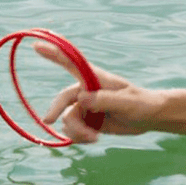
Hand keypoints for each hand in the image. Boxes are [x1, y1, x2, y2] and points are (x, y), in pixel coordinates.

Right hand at [35, 42, 161, 141]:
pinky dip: (80, 137)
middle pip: (63, 99)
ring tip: (94, 137)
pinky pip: (73, 131)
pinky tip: (94, 139)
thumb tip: (82, 99)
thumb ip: (105, 100)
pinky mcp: (87, 121)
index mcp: (95, 78)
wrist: (149, 118)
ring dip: (77, 131)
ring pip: (68, 119)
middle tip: (48, 121)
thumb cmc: (141, 103)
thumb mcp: (126, 102)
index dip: (54, 54)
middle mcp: (86, 90)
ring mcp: (85, 107)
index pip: (72, 63)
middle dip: (56, 110)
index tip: (36, 45)